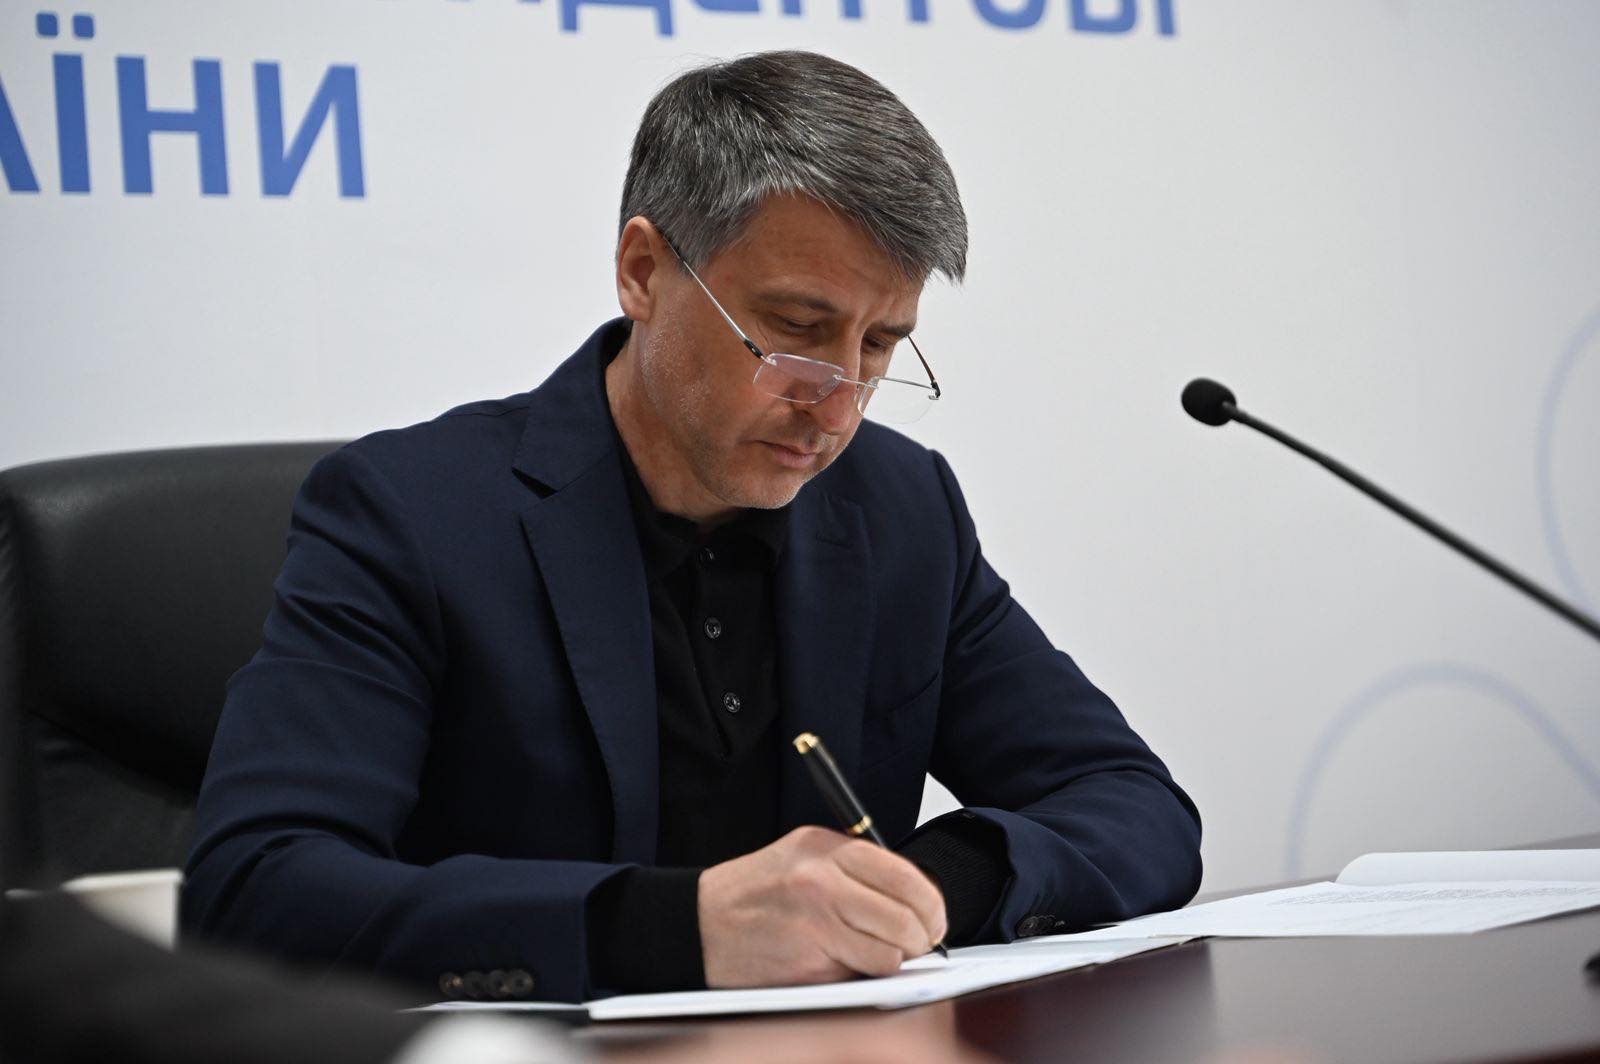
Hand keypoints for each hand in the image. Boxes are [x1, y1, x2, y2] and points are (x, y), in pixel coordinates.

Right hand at [697, 825, 947, 988]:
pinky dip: (864, 976)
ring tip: (879, 957)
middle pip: (905, 916)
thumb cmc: (753, 894)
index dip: (931, 903)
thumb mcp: (802, 857)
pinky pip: (861, 975)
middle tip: (919, 945)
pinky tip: (846, 966)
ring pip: (890, 952)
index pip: (904, 875)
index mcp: (825, 848)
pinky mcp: (808, 962)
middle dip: (921, 938)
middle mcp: (822, 880)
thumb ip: (855, 870)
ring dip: (894, 961)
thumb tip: (913, 901)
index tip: (934, 918)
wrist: (696, 925)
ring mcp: (815, 922)